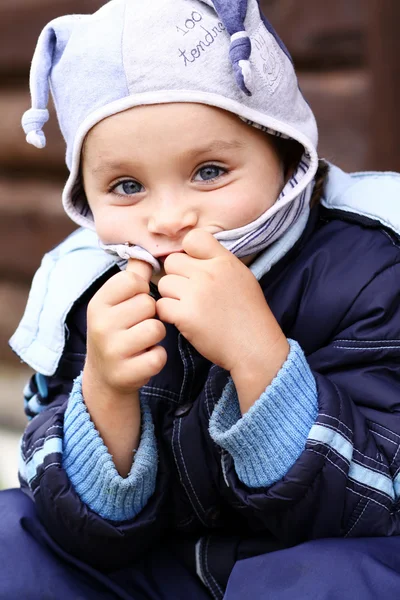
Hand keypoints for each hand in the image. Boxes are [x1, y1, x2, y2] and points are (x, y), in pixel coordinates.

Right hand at [84, 258, 166, 396]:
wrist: (104, 376)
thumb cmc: (115, 331)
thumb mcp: (115, 304)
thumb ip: (132, 278)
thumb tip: (145, 250)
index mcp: (98, 303)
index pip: (133, 281)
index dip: (141, 291)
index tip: (132, 303)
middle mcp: (101, 325)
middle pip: (149, 304)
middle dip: (150, 315)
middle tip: (136, 326)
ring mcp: (112, 350)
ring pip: (157, 329)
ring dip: (155, 336)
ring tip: (142, 341)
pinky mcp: (127, 372)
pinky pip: (159, 356)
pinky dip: (157, 357)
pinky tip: (144, 358)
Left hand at [156, 230, 288, 391]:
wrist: (255, 347)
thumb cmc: (249, 315)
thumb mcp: (242, 277)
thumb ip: (218, 262)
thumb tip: (191, 254)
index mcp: (225, 261)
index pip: (193, 238)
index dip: (188, 253)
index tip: (194, 268)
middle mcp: (209, 273)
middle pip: (172, 262)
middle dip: (177, 277)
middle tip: (189, 293)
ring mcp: (196, 294)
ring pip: (164, 284)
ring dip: (171, 297)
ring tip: (188, 308)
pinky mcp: (186, 315)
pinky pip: (162, 306)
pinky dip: (169, 314)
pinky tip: (184, 320)